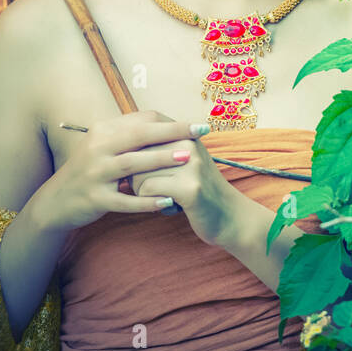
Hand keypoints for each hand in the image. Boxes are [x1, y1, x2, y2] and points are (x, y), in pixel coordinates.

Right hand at [33, 110, 202, 232]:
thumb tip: (164, 122)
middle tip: (201, 131)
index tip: (196, 123)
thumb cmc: (90, 171)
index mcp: (103, 132)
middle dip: (172, 131)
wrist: (56, 202)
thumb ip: (129, 135)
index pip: (141, 120)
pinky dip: (147, 201)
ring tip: (187, 156)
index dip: (170, 120)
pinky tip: (168, 202)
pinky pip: (125, 201)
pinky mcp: (95, 199)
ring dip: (160, 160)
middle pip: (139, 135)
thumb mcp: (103, 147)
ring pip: (132, 164)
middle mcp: (97, 149)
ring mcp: (95, 174)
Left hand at [129, 129, 241, 247]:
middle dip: (137, 177)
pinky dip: (152, 203)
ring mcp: (190, 165)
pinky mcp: (189, 188)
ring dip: (145, 193)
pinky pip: (148, 191)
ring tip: (166, 197)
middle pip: (136, 156)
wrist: (230, 216)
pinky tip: (170, 206)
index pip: (141, 137)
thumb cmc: (197, 189)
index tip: (150, 173)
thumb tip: (122, 140)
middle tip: (158, 189)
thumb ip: (160, 148)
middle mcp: (188, 144)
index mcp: (184, 134)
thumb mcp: (184, 160)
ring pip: (138, 175)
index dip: (137, 160)